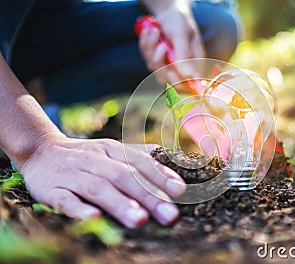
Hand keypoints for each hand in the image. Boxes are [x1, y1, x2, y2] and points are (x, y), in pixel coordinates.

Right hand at [19, 135, 185, 227]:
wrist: (40, 150)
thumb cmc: (84, 154)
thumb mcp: (110, 149)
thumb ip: (136, 154)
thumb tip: (166, 154)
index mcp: (112, 151)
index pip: (139, 162)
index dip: (159, 175)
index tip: (180, 190)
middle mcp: (96, 161)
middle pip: (124, 177)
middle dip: (148, 196)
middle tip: (169, 215)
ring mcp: (74, 175)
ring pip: (99, 188)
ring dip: (120, 203)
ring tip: (140, 219)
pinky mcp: (52, 190)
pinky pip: (66, 200)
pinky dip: (79, 208)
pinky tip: (94, 218)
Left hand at [138, 3, 204, 82]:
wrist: (168, 13)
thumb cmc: (179, 21)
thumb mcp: (182, 33)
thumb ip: (184, 54)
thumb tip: (188, 75)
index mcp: (196, 63)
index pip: (190, 85)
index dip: (179, 81)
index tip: (169, 66)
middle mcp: (183, 68)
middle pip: (169, 81)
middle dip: (160, 61)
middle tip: (162, 44)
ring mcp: (169, 67)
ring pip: (155, 70)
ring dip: (151, 49)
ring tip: (156, 31)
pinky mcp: (157, 63)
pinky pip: (147, 60)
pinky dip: (146, 46)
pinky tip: (150, 33)